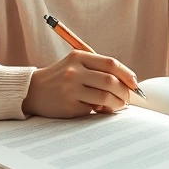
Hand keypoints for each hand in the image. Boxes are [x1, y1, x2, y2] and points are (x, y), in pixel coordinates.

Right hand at [22, 51, 138, 117]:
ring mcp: (70, 89)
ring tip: (117, 105)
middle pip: (110, 81)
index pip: (110, 64)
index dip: (127, 74)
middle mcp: (74, 71)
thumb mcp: (76, 64)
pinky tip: (98, 109)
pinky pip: (92, 109)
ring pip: (105, 98)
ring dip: (116, 104)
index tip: (134, 83)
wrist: (33, 90)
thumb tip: (128, 82)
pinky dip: (99, 111)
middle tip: (127, 98)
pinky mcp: (68, 106)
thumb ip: (98, 68)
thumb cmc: (61, 77)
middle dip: (124, 92)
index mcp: (78, 57)